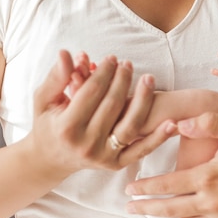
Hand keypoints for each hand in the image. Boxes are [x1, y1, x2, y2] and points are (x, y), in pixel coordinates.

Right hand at [30, 50, 176, 176]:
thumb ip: (57, 77)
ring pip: (131, 126)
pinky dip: (158, 138)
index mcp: (67, 128)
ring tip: (148, 78)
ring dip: (143, 100)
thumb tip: (65, 53)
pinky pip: (141, 150)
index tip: (112, 58)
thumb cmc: (48, 123)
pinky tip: (172, 122)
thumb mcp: (44, 100)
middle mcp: (86, 144)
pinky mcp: (117, 165)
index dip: (104, 73)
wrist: (50, 160)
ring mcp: (103, 157)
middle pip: (112, 106)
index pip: (92, 93)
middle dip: (122, 80)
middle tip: (128, 64)